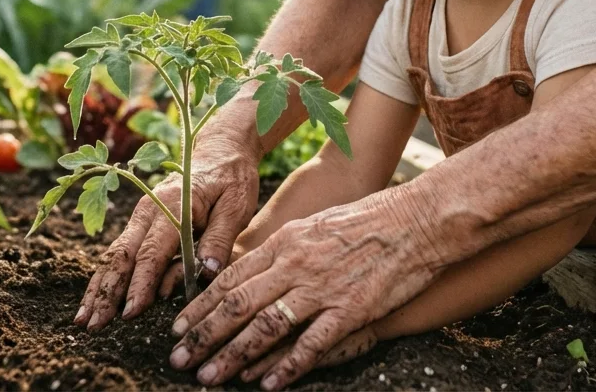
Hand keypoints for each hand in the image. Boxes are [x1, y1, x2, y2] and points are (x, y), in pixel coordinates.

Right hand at [74, 134, 259, 330]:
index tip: (131, 313)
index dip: (140, 284)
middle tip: (94, 325)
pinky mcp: (141, 223)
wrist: (220, 150)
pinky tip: (96, 299)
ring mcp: (140, 217)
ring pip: (113, 255)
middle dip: (107, 292)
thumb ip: (220, 239)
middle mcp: (147, 211)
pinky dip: (105, 276)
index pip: (151, 252)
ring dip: (99, 288)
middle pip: (121, 255)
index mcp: (171, 205)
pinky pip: (119, 252)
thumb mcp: (237, 205)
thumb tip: (206, 273)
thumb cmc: (232, 179)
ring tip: (84, 319)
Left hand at [167, 190, 441, 389]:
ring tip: (210, 376)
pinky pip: (311, 343)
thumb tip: (252, 268)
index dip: (201, 306)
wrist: (417, 221)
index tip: (178, 329)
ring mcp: (321, 288)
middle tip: (178, 360)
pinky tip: (268, 384)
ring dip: (234, 355)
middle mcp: (295, 264)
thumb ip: (283, 250)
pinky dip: (287, 366)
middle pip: (238, 304)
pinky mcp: (349, 310)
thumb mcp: (314, 226)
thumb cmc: (367, 221)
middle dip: (203, 335)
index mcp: (284, 242)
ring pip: (265, 326)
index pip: (230, 277)